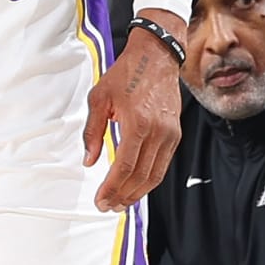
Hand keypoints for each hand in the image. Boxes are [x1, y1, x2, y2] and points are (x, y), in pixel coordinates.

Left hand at [85, 16, 183, 210]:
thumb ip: (92, 132)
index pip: (124, 167)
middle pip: (140, 176)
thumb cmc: (125, 75)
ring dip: (137, 193)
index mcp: (137, 123)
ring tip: (121, 203)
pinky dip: (149, 179)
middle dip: (123, 196)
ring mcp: (170, 134)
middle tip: (108, 207)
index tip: (101, 201)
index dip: (112, 188)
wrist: (157, 57)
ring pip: (155, 174)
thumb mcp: (99, 98)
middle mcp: (158, 132)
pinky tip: (136, 186)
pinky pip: (163, 164)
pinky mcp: (175, 134)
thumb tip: (89, 161)